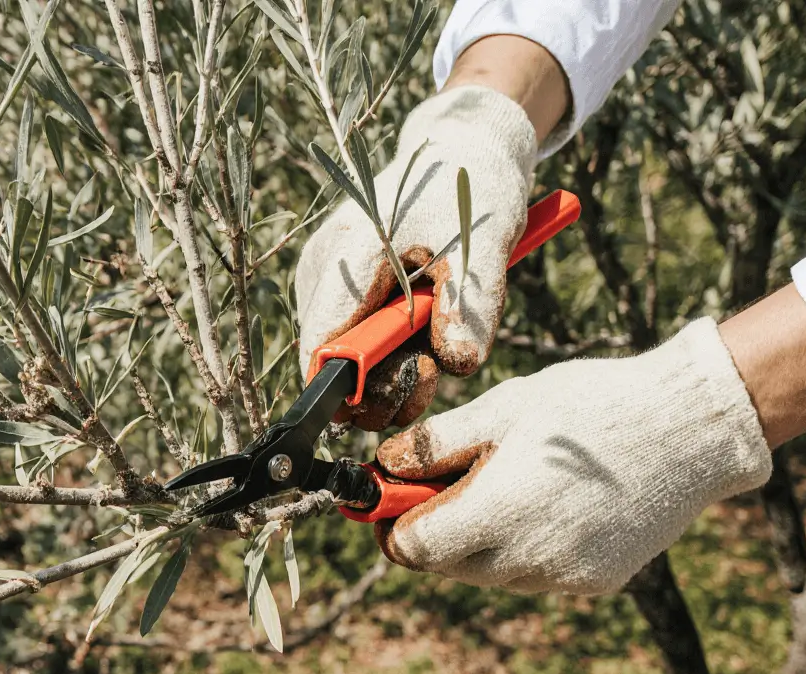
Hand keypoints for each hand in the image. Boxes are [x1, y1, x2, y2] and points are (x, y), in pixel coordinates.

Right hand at [295, 85, 537, 428]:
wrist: (457, 149)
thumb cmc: (469, 192)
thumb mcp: (484, 246)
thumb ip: (470, 305)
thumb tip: (457, 364)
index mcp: (348, 258)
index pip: (321, 350)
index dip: (354, 391)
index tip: (409, 386)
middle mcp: (321, 273)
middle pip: (329, 362)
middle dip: (382, 384)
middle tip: (434, 370)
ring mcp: (323, 279)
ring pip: (342, 353)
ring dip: (388, 367)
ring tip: (434, 341)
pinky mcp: (334, 285)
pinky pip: (351, 335)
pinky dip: (385, 346)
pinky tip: (419, 325)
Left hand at [372, 319, 772, 594]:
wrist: (690, 428)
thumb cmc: (592, 405)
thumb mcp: (503, 408)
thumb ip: (436, 444)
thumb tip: (384, 465)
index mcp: (499, 514)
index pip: (412, 548)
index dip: (391, 521)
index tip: (388, 493)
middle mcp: (529, 559)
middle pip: (446, 564)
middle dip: (431, 527)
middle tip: (439, 480)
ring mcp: (565, 576)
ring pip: (489, 573)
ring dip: (476, 540)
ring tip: (500, 482)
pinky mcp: (596, 581)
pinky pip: (534, 574)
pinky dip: (522, 548)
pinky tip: (544, 502)